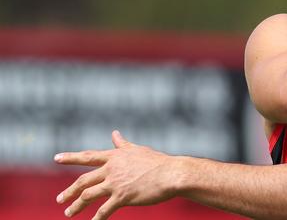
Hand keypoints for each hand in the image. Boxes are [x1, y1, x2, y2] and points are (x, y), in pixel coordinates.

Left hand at [54, 130, 177, 219]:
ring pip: (88, 195)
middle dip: (69, 191)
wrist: (171, 174)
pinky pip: (104, 210)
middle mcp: (111, 169)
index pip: (88, 157)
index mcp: (114, 156)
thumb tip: (114, 134)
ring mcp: (116, 183)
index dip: (71, 157)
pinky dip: (97, 218)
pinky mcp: (123, 197)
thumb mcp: (137, 150)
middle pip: (83, 180)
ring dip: (76, 206)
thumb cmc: (157, 162)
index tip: (56, 158)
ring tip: (68, 213)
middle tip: (60, 199)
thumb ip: (122, 144)